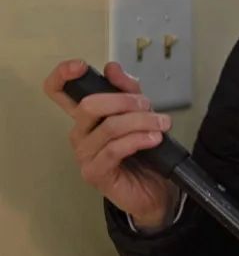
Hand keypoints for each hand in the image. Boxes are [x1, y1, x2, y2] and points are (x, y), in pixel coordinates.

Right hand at [44, 59, 179, 230]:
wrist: (157, 189)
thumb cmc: (146, 150)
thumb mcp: (141, 114)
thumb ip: (128, 91)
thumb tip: (112, 67)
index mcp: (87, 117)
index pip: (59, 92)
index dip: (62, 76)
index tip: (81, 66)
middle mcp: (80, 134)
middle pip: (90, 105)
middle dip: (124, 100)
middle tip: (149, 106)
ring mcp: (84, 154)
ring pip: (109, 127)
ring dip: (141, 121)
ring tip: (162, 125)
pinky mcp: (95, 172)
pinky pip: (115, 149)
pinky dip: (138, 140)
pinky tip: (154, 139)